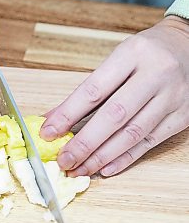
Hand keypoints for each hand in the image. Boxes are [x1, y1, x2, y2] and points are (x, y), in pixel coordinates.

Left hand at [40, 16, 188, 176]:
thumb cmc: (145, 53)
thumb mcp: (116, 59)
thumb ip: (88, 90)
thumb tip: (53, 118)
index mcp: (132, 54)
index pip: (94, 90)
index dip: (68, 114)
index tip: (48, 132)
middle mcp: (156, 74)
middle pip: (114, 116)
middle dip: (85, 143)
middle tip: (63, 160)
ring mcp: (173, 97)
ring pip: (132, 133)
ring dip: (102, 156)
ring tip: (80, 169)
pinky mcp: (184, 116)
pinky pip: (150, 142)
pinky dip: (125, 158)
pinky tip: (105, 169)